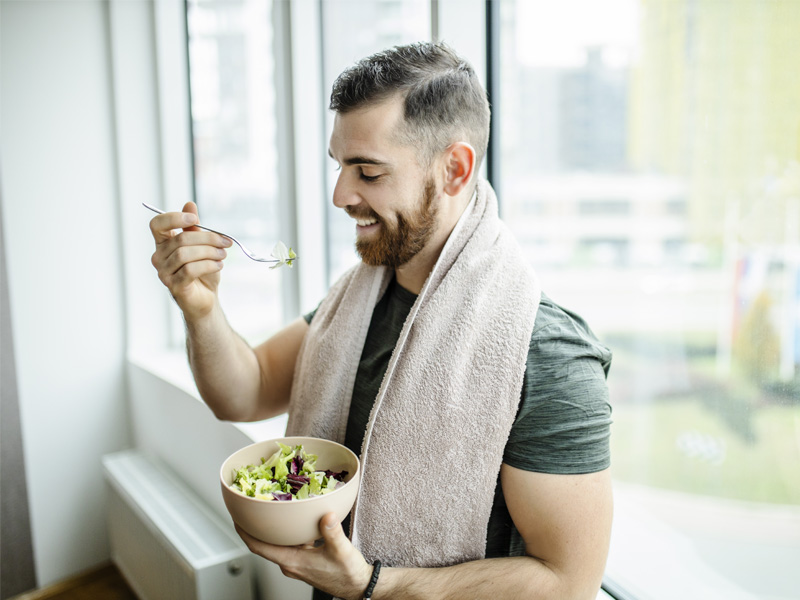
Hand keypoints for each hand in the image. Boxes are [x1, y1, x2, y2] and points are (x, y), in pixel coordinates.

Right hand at [149, 201, 232, 320]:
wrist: (206, 298)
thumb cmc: (202, 270)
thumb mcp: (201, 245)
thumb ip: (194, 227)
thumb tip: (190, 204)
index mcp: (163, 243)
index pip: (157, 224)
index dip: (174, 218)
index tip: (195, 220)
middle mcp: (158, 257)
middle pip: (180, 239)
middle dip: (207, 238)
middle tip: (225, 242)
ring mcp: (164, 272)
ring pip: (185, 254)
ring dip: (209, 252)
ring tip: (223, 255)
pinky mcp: (174, 286)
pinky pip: (190, 270)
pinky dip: (208, 265)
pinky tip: (218, 266)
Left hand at [235, 512, 371, 599]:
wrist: (358, 585)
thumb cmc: (348, 573)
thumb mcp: (340, 550)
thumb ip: (332, 532)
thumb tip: (326, 515)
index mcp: (292, 561)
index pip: (259, 547)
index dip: (244, 532)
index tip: (236, 517)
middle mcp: (290, 563)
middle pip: (264, 543)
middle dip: (256, 526)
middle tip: (251, 506)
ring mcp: (297, 562)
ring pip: (278, 543)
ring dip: (272, 529)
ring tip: (271, 509)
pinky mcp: (305, 560)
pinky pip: (290, 543)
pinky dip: (288, 531)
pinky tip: (296, 519)